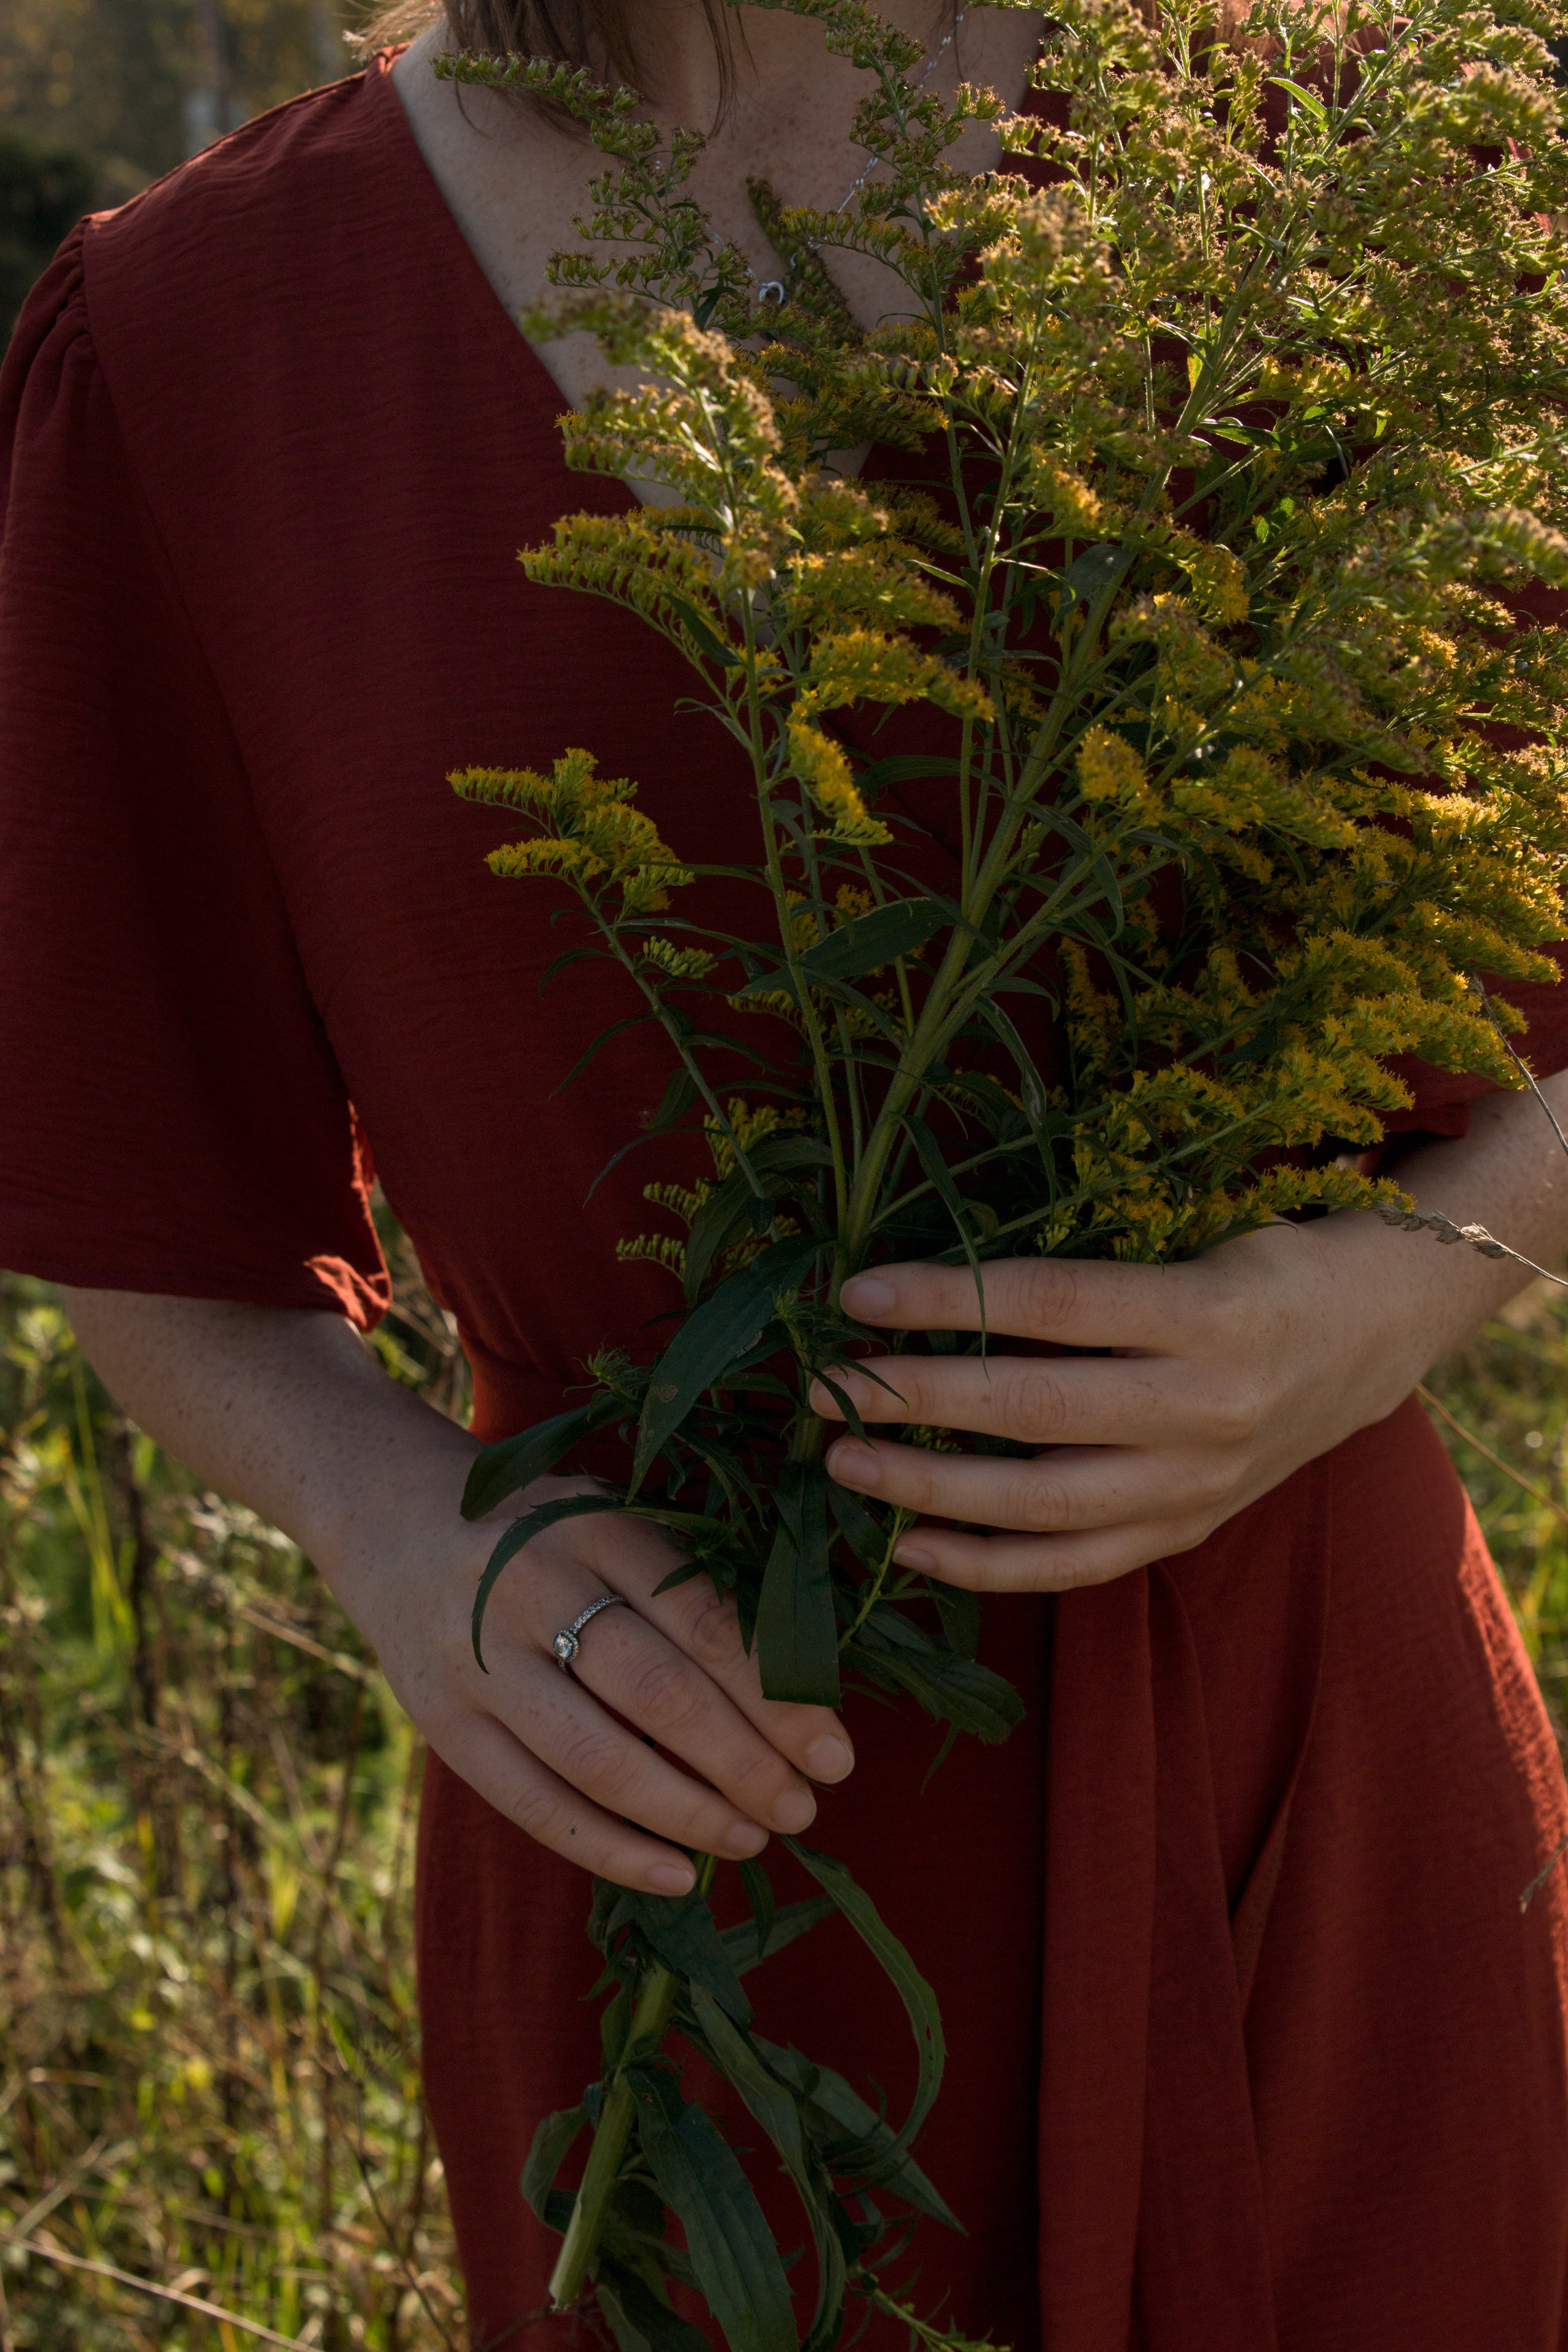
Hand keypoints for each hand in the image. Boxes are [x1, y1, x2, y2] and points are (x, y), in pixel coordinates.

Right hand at [369, 1471, 854, 1895]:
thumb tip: (797, 1700)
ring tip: (753, 1838)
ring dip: (688, 1813)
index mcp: (598, 1526)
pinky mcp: (442, 1721)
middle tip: (805, 1807)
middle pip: (659, 1693)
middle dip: (746, 1763)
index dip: (778, 1697)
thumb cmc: (545, 1533)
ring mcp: (480, 1659)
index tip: (835, 1752)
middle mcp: (534, 1586)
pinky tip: (675, 1873)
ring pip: (598, 1759)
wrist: (393, 1518)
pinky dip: (610, 1849)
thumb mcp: (615, 1524)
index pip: (706, 1624)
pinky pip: (534, 1804)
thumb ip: (688, 1589)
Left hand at [810, 1214, 1473, 1592]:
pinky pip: (1070, 1567)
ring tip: (841, 1462)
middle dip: (914, 1399)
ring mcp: (1198, 1485)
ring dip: (928, 1488)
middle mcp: (1207, 1405)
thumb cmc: (1248, 1272)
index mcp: (1208, 1310)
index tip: (858, 1292)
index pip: (1051, 1302)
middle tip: (824, 1387)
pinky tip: (910, 1545)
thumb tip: (920, 1287)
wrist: (1364, 1341)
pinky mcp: (1185, 1534)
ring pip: (1043, 1504)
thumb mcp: (1182, 1246)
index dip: (947, 1298)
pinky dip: (984, 1565)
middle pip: (1035, 1408)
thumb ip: (1077, 1277)